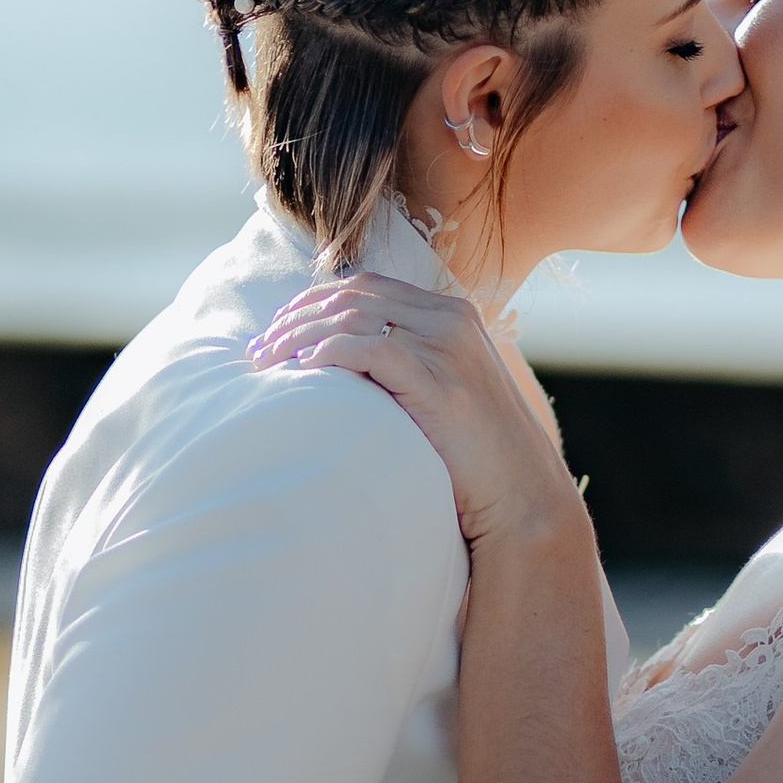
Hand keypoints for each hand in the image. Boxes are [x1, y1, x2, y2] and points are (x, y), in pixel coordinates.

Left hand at [246, 277, 584, 552]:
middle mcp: (450, 320)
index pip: (368, 286)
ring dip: (301, 333)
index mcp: (451, 315)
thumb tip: (348, 369)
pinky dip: (330, 353)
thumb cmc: (477, 458)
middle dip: (297, 315)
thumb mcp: (443, 397)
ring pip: (355, 317)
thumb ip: (407, 369)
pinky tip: (303, 368)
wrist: (523, 496)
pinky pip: (371, 350)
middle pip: (355, 295)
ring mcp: (447, 348)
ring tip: (268, 358)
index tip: (279, 327)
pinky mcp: (440, 383)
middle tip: (259, 346)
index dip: (315, 301)